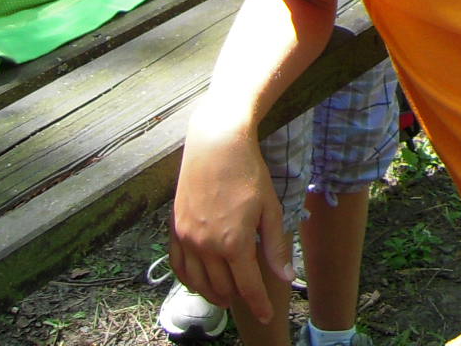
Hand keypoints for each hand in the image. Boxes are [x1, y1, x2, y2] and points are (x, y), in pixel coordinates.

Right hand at [169, 111, 290, 322]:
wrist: (216, 145)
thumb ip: (274, 246)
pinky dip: (190, 280)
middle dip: (237, 299)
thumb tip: (286, 277)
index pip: (247, 286)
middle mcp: (205, 246)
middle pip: (221, 287)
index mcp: (233, 243)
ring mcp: (186, 239)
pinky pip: (178, 267)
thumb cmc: (248, 173)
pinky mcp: (174, 229)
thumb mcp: (269, 209)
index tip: (266, 316)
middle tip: (248, 299)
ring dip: (213, 294)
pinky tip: (200, 281)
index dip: (258, 305)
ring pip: (197, 282)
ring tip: (227, 295)